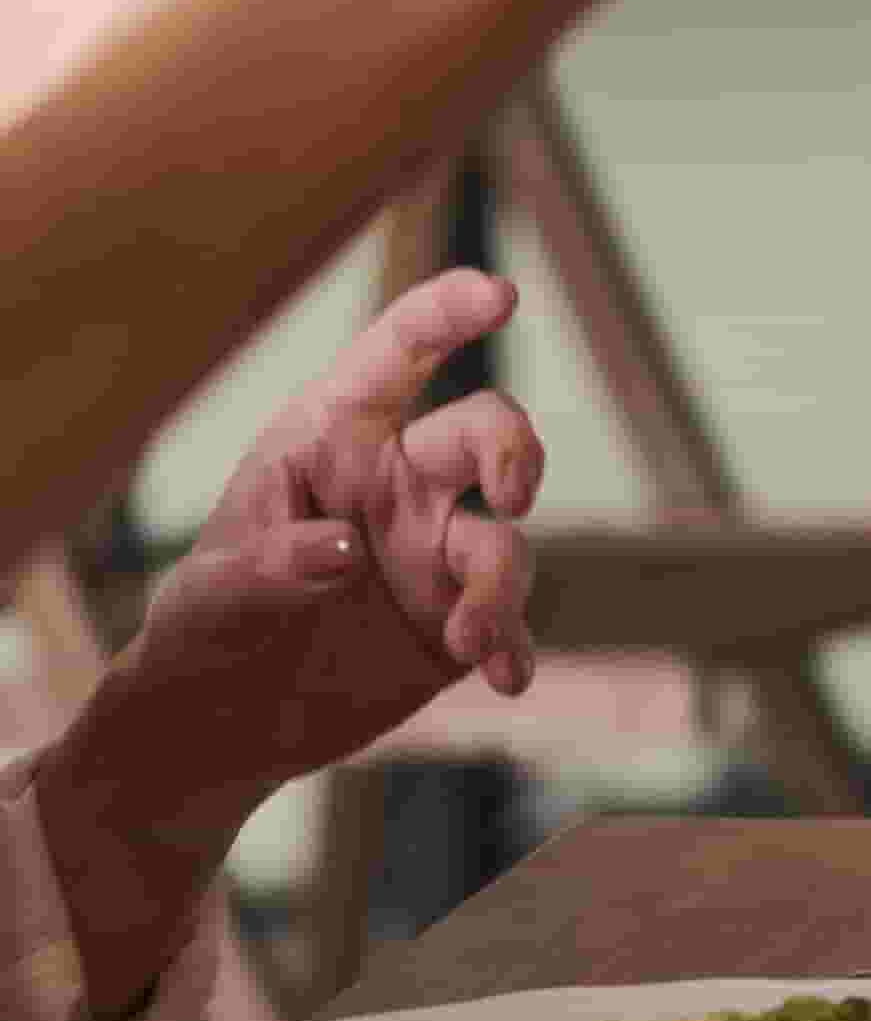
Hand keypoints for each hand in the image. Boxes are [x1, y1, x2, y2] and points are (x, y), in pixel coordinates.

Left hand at [96, 269, 543, 821]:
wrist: (220, 724)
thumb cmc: (205, 627)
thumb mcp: (210, 596)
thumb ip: (270, 564)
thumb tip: (343, 548)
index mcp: (333, 439)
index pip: (396, 355)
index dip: (448, 313)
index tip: (499, 296)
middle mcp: (399, 481)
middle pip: (483, 432)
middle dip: (512, 448)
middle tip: (511, 493)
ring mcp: (437, 549)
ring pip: (503, 538)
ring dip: (497, 586)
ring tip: (468, 638)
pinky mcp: (461, 617)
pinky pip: (512, 620)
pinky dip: (515, 645)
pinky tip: (505, 676)